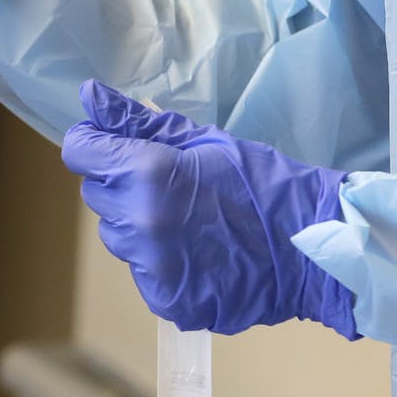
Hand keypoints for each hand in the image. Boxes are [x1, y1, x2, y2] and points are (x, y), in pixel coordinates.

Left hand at [61, 80, 357, 336]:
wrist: (316, 245)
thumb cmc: (263, 183)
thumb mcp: (204, 141)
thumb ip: (138, 122)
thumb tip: (89, 97)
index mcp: (146, 173)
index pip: (81, 152)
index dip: (95, 145)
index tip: (114, 145)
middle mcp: (139, 221)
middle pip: (97, 195)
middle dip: (122, 184)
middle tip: (172, 185)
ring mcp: (150, 265)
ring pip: (117, 234)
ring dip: (139, 224)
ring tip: (190, 221)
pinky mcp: (164, 299)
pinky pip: (141, 271)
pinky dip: (160, 261)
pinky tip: (198, 252)